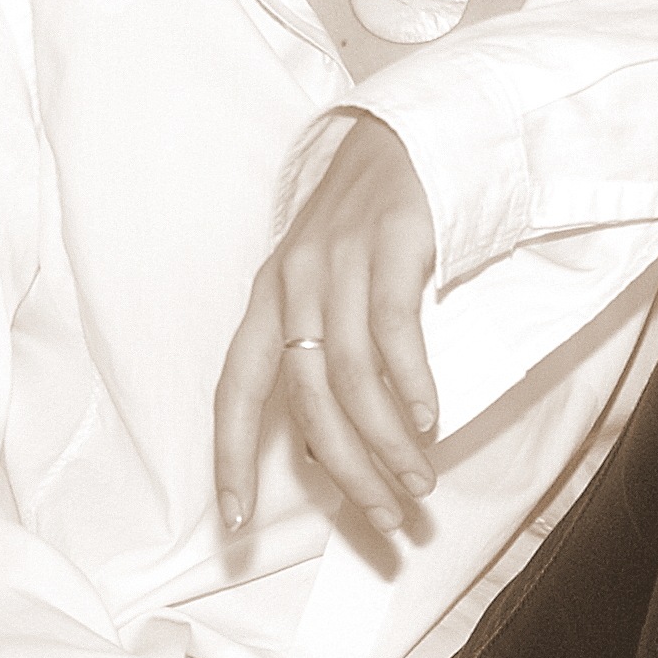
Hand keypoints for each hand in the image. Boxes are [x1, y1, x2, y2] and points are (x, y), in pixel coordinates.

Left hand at [213, 116, 438, 535]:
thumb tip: (317, 451)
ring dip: (386, 443)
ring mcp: (341, 260)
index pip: (235, 388)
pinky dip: (409, 383)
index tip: (235, 520)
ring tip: (418, 483)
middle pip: (308, 398)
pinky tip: (427, 421)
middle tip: (384, 520)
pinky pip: (392, 328)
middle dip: (347, 471)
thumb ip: (312, 357)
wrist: (402, 138)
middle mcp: (294, 282)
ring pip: (351, 375)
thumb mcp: (320, 288)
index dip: (230, 455)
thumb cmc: (362, 227)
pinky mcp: (392, 243)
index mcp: (267, 298)